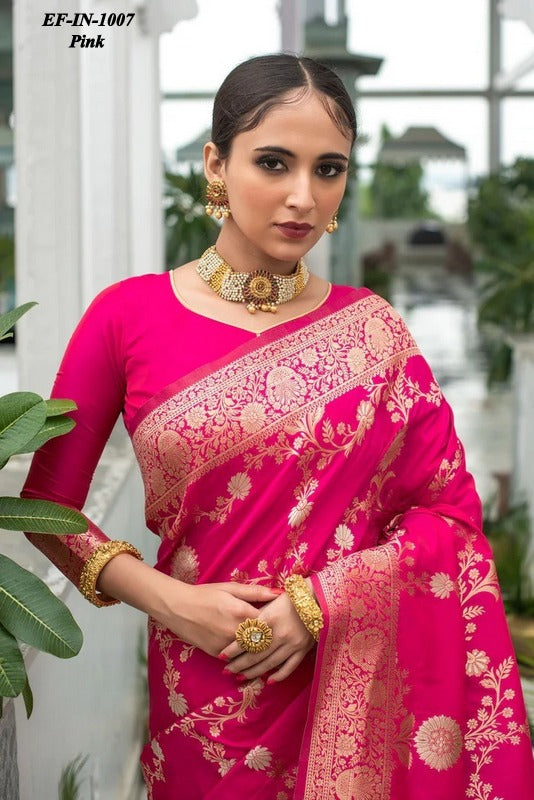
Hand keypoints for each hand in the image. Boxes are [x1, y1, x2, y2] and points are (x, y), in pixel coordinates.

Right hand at [158, 581, 281, 657]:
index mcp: (241, 611)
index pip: (269, 621)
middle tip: (282, 637)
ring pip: (251, 653)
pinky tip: (253, 656)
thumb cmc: (205, 594)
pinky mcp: (217, 654)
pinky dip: (245, 657)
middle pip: (263, 640)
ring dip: (262, 652)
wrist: (178, 608)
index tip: (283, 620)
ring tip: (272, 650)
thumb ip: (256, 592)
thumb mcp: (230, 588)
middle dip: (273, 639)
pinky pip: (237, 659)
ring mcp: (226, 645)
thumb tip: (279, 593)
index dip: (277, 621)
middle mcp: (235, 631)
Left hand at [218, 589, 315, 683]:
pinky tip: (268, 681)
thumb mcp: (271, 599)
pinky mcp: (303, 650)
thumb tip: (241, 627)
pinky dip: (279, 675)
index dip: (233, 649)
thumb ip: (257, 613)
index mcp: (270, 618)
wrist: (318, 598)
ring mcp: (292, 644)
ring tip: (240, 677)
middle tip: (227, 671)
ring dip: (253, 672)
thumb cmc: (291, 596)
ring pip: (269, 663)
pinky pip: (289, 667)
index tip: (222, 656)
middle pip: (255, 654)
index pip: (247, 638)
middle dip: (239, 664)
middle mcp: (280, 633)